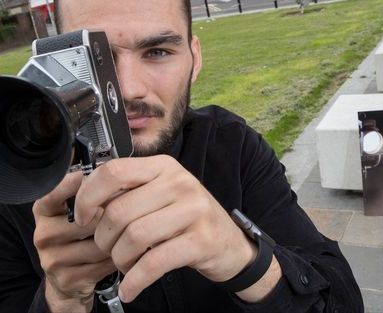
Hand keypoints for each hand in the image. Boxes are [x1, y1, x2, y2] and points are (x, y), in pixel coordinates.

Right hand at [33, 171, 115, 312]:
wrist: (68, 276)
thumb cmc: (80, 232)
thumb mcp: (78, 207)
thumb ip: (90, 190)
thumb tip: (114, 175)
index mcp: (44, 208)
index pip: (59, 191)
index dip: (85, 185)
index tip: (104, 182)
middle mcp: (42, 232)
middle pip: (89, 219)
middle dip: (112, 216)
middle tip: (127, 212)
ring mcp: (51, 258)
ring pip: (99, 242)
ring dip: (117, 238)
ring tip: (123, 233)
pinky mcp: (66, 278)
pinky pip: (103, 263)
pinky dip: (116, 257)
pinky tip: (118, 252)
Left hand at [74, 155, 256, 302]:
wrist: (228, 242)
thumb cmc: (186, 217)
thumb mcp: (160, 193)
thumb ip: (127, 192)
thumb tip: (84, 204)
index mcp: (163, 166)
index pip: (114, 171)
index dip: (88, 196)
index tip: (83, 217)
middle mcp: (179, 182)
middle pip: (118, 210)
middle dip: (104, 238)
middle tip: (109, 248)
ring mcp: (193, 210)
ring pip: (133, 237)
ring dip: (120, 259)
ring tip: (125, 264)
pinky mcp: (200, 240)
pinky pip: (154, 263)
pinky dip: (135, 280)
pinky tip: (130, 288)